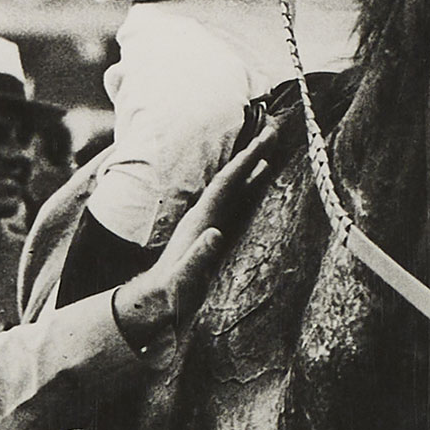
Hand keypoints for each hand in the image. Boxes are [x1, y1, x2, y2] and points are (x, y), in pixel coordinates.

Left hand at [112, 135, 281, 348]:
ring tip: (271, 149)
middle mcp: (204, 214)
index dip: (245, 162)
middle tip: (273, 130)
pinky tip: (260, 182)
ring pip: (234, 187)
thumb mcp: (185, 278)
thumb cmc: (173, 292)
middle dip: (251, 153)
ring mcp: (209, 220)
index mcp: (200, 220)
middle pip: (231, 177)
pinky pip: (236, 201)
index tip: (264, 141)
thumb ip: (198, 257)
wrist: (155, 299)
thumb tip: (215, 233)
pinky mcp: (214, 230)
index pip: (226, 184)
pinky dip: (249, 186)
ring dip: (251, 167)